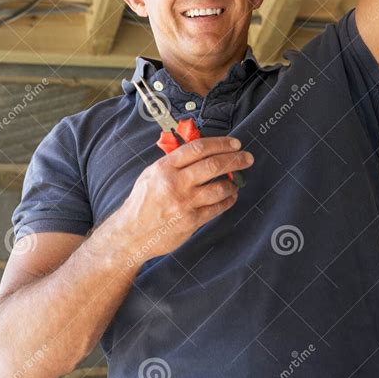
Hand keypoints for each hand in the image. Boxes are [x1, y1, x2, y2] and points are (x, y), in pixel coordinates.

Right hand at [122, 136, 254, 265]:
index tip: (234, 144)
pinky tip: (230, 196)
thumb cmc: (142, 202)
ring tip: (237, 181)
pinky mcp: (191, 221)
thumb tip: (201, 149)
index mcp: (164, 168)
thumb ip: (174, 161)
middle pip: (213, 165)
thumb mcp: (151, 174)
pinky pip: (217, 208)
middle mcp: (175, 184)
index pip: (198, 148)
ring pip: (219, 188)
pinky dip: (227, 200)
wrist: (131, 233)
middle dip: (235, 160)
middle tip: (247, 158)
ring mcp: (184, 203)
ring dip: (233, 183)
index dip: (221, 143)